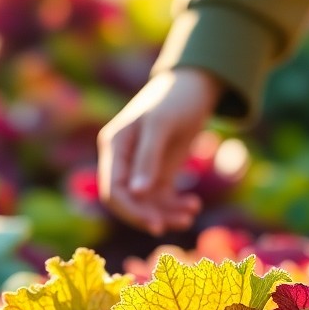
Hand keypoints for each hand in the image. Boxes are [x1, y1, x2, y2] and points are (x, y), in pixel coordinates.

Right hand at [97, 67, 221, 235]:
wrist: (196, 85)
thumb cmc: (175, 99)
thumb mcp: (161, 125)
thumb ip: (148, 158)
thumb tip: (136, 194)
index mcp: (114, 146)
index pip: (112, 189)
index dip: (131, 211)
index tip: (156, 224)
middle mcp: (122, 159)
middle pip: (126, 201)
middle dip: (148, 216)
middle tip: (176, 225)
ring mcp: (140, 167)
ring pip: (146, 204)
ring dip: (167, 213)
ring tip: (190, 214)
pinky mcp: (158, 171)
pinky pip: (161, 199)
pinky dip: (175, 206)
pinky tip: (192, 205)